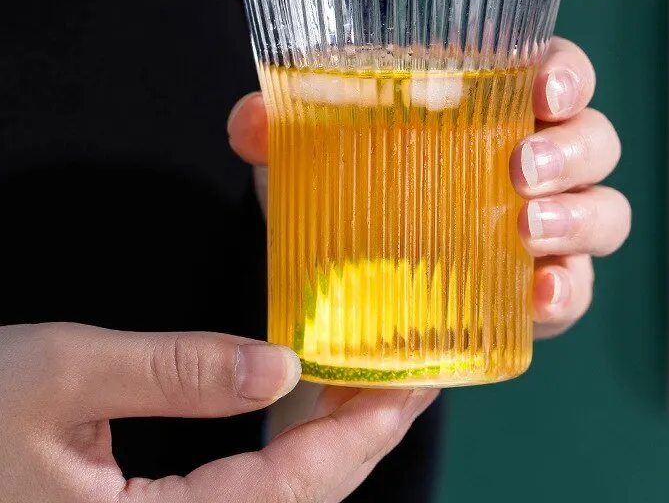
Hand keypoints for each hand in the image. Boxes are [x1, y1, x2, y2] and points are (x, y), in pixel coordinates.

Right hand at [0, 323, 436, 501]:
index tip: (415, 384)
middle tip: (413, 375)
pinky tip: (304, 411)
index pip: (289, 489)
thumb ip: (179, 373)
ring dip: (331, 445)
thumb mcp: (67, 374)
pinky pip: (243, 498)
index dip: (361, 434)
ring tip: (373, 385)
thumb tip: (282, 366)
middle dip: (364, 439)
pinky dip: (288, 454)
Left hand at [229, 38, 628, 341]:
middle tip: (519, 170)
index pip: (558, 72)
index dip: (565, 75)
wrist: (352, 272)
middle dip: (573, 151)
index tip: (540, 90)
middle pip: (595, 140)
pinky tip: (537, 295)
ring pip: (606, 210)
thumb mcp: (314, 155)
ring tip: (527, 230)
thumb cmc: (353, 186)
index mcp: (497, 105)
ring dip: (579, 218)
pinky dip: (568, 289)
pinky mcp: (540, 283)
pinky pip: (579, 285)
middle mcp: (537, 157)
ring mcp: (547, 223)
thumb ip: (283, 131)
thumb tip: (253, 120)